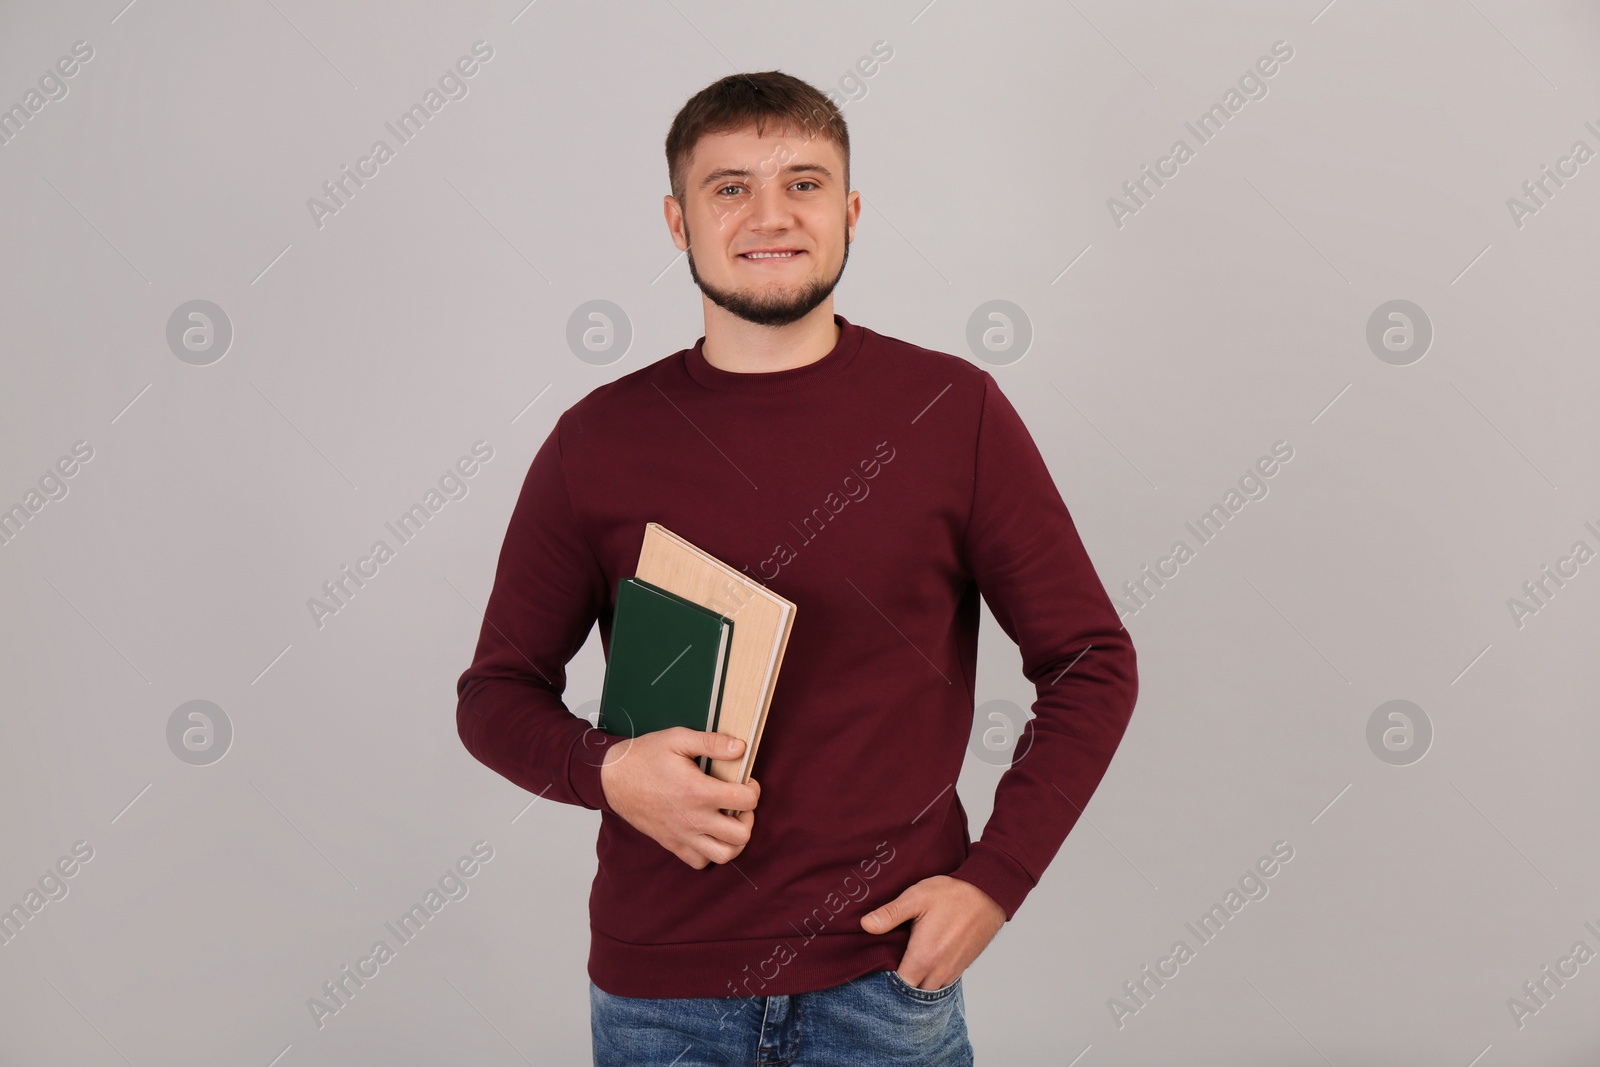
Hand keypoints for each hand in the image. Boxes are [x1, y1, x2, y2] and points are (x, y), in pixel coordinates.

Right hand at [599, 727, 760, 868]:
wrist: (612, 778)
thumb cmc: (645, 757)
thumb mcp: (678, 739)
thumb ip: (712, 743)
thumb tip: (740, 748)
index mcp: (697, 791)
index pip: (746, 801)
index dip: (753, 789)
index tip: (745, 782)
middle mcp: (693, 819)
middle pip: (741, 834)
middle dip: (749, 817)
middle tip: (740, 803)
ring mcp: (682, 835)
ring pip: (724, 855)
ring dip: (735, 840)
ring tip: (730, 821)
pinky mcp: (672, 844)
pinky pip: (700, 862)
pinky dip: (711, 852)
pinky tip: (709, 832)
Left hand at [860, 875, 1005, 989]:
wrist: (988, 894)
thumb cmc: (952, 894)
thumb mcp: (916, 897)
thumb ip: (890, 914)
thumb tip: (865, 925)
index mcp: (923, 957)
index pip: (899, 987)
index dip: (885, 982)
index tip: (877, 969)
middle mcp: (939, 971)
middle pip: (913, 994)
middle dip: (900, 986)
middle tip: (887, 967)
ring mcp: (952, 971)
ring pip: (928, 991)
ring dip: (916, 983)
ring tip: (904, 965)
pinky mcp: (962, 967)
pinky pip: (942, 984)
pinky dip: (930, 979)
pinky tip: (923, 963)